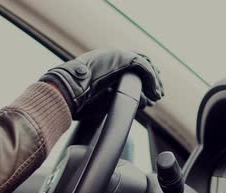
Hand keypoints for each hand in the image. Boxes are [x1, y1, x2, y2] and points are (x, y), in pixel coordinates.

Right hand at [40, 49, 162, 117]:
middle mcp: (111, 56)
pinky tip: (154, 92)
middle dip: (151, 78)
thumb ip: (121, 99)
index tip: (149, 92)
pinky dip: (151, 80)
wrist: (68, 90)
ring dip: (153, 80)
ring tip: (157, 95)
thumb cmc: (79, 100)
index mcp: (104, 63)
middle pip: (140, 62)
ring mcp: (116, 55)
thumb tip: (141, 105)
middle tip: (157, 93)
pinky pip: (143, 67)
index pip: (129, 66)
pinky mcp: (122, 57)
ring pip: (144, 64)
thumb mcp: (104, 100)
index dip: (142, 77)